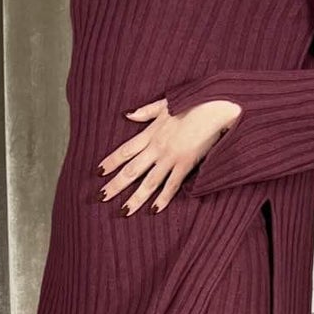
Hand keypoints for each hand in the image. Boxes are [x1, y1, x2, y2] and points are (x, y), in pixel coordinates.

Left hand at [97, 96, 241, 212]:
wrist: (215, 107)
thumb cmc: (192, 102)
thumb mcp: (165, 104)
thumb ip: (145, 112)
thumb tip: (127, 115)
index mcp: (151, 133)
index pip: (125, 150)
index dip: (111, 162)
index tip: (98, 172)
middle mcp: (157, 148)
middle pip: (132, 170)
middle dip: (115, 185)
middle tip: (101, 197)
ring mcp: (171, 158)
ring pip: (149, 182)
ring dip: (135, 198)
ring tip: (123, 211)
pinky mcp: (187, 164)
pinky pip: (172, 185)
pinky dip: (163, 199)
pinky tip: (154, 210)